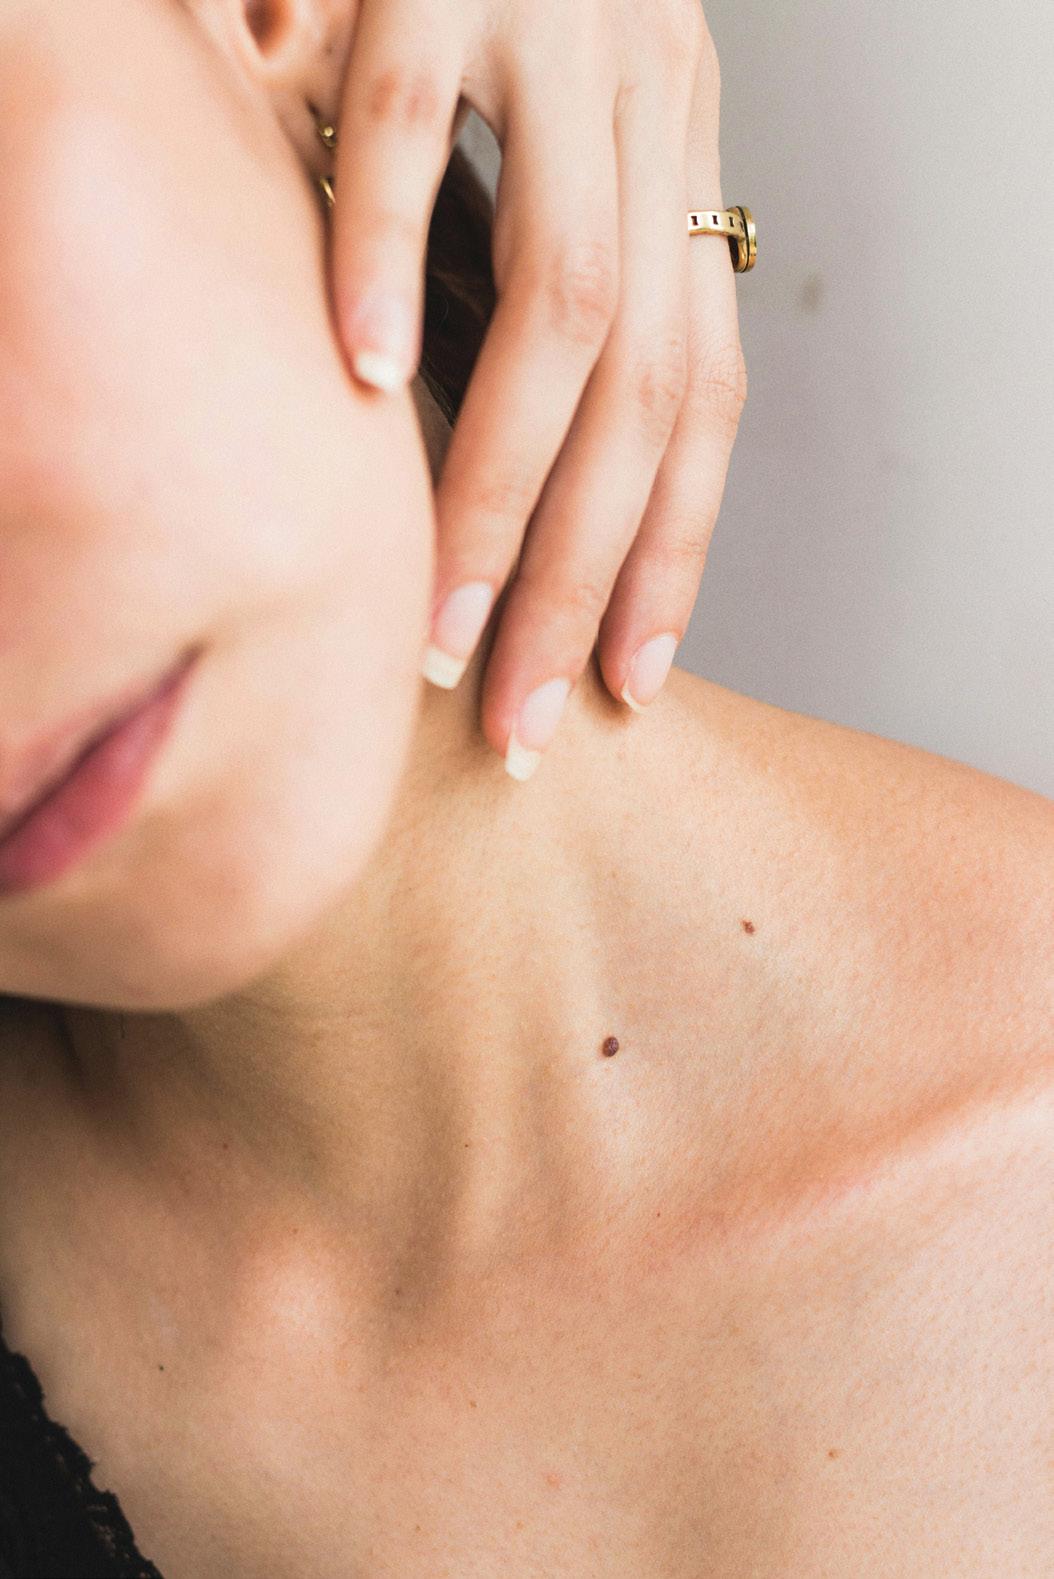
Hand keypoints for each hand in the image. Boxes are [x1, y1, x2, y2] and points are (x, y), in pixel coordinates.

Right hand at [327, 0, 746, 774]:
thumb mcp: (560, 135)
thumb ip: (542, 266)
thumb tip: (492, 432)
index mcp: (681, 164)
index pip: (705, 399)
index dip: (676, 552)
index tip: (629, 682)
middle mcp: (653, 111)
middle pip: (646, 390)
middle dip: (589, 575)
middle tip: (528, 719)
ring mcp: (562, 31)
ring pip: (562, 298)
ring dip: (499, 483)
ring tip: (449, 620)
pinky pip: (411, 126)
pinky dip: (382, 257)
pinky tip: (356, 385)